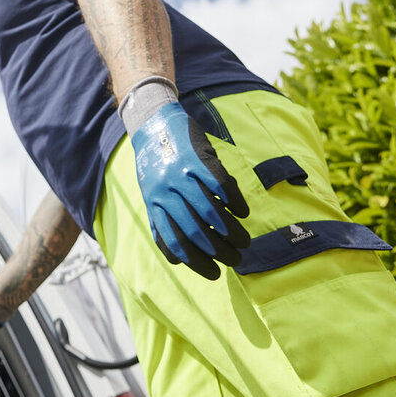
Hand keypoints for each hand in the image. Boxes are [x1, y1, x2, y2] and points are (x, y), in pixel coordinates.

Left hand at [130, 101, 249, 278]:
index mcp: (153, 204)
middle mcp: (165, 192)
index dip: (196, 262)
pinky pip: (221, 186)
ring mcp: (182, 175)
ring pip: (211, 213)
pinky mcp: (198, 159)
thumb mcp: (151, 193)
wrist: (154, 122)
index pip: (175, 242)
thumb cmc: (156, 164)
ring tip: (244, 242)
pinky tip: (243, 212)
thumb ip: (162, 221)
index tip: (214, 273)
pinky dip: (235, 202)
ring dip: (231, 232)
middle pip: (196, 232)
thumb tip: (178, 257)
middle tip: (236, 259)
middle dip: (219, 252)